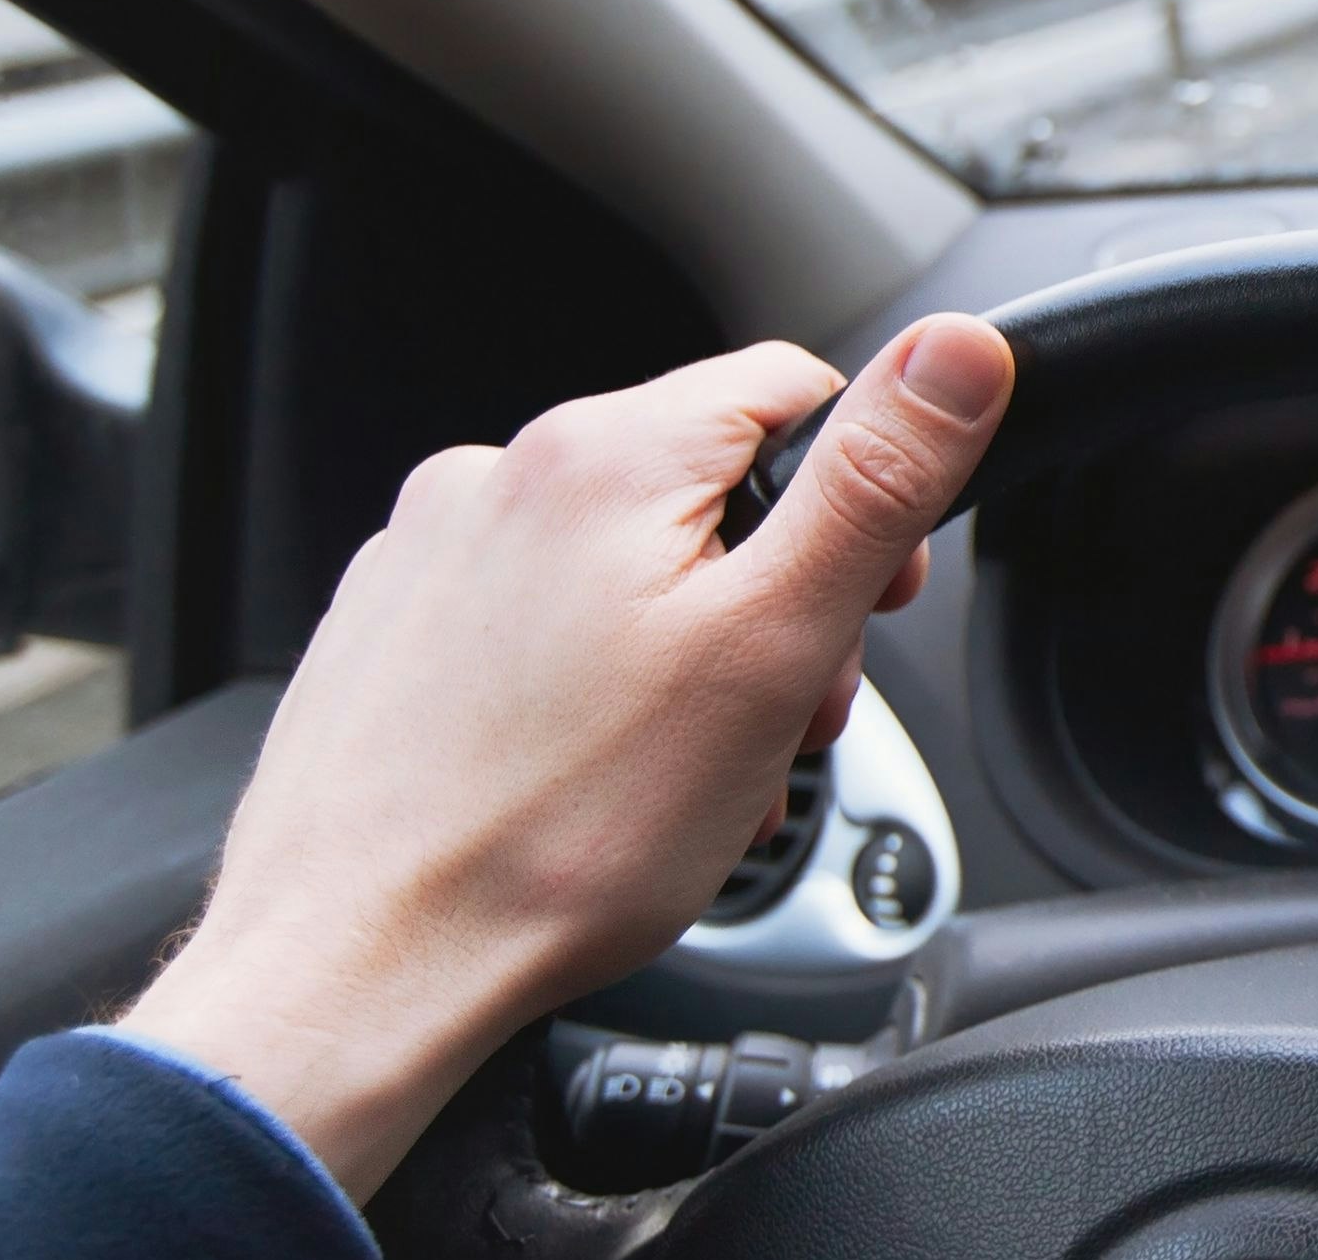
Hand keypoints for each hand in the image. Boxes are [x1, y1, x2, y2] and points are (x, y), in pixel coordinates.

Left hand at [122, 317, 1013, 1200]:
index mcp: (606, 453)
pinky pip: (538, 623)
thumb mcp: (773, 643)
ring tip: (691, 774)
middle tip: (780, 719)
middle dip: (776, 598)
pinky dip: (595, 687)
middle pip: (711, 488)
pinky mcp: (390, 632)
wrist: (356, 967)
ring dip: (692, 654)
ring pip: (626, 564)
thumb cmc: (558, 833)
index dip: (865, 496)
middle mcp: (499, 475)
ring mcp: (431, 553)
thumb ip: (876, 480)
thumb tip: (960, 350)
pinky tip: (600, 779)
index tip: (872, 603)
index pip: (796, 388)